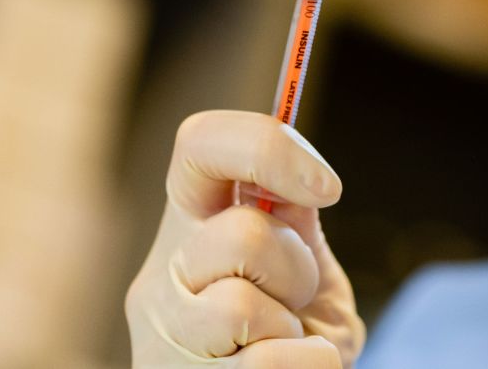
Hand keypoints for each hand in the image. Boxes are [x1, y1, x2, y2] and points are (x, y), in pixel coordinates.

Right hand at [126, 111, 364, 366]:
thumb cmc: (297, 330)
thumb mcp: (302, 265)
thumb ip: (296, 222)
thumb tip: (311, 181)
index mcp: (195, 218)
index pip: (200, 142)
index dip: (266, 148)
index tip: (327, 188)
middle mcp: (164, 270)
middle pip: (241, 234)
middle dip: (295, 268)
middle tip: (296, 297)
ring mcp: (161, 333)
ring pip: (238, 307)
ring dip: (289, 328)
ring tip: (284, 339)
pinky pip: (262, 365)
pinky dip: (309, 366)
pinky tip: (293, 367)